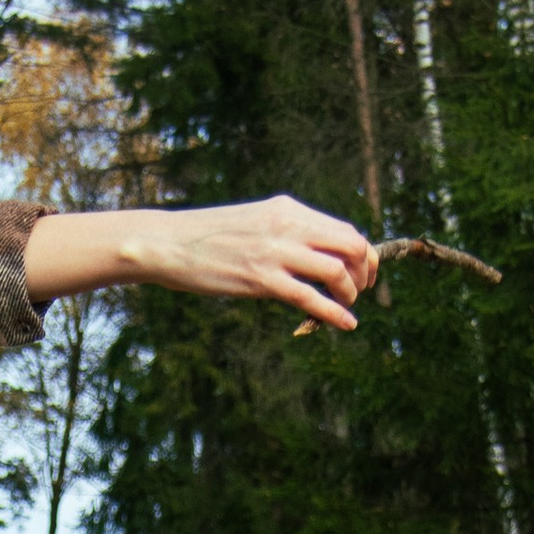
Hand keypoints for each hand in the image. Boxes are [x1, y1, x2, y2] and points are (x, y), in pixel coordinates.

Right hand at [24, 197, 378, 331]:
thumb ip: (283, 234)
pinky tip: (346, 324)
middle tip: (362, 290)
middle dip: (365, 271)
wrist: (167, 242)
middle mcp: (287, 225)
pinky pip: (311, 297)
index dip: (362, 254)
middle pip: (351, 245)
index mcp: (287, 209)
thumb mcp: (253, 224)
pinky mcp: (261, 278)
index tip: (362, 273)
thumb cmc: (207, 238)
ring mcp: (275, 251)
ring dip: (351, 293)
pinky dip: (335, 313)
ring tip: (348, 307)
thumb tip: (311, 258)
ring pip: (337, 270)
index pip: (344, 229)